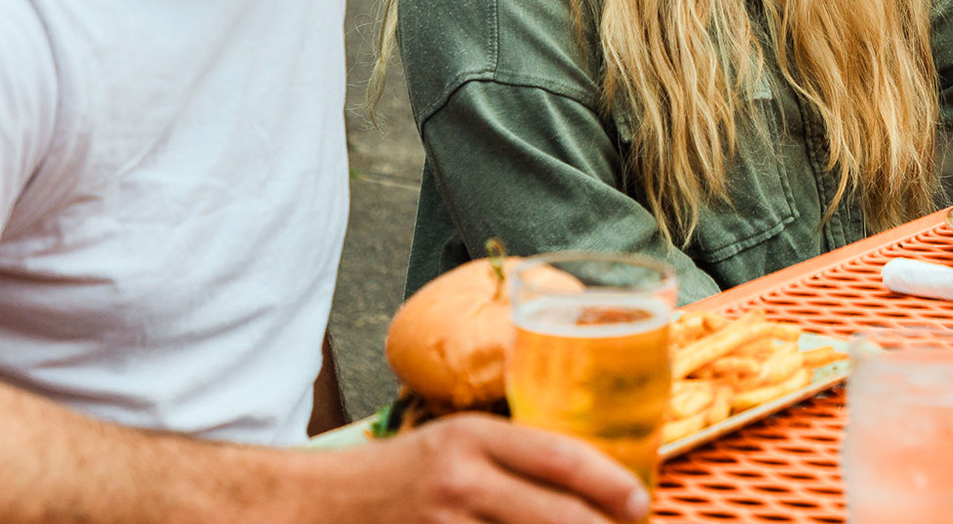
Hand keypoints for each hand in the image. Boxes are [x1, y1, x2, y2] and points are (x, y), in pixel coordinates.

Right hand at [313, 414, 649, 522]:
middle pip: (555, 514)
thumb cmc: (395, 476)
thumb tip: (588, 483)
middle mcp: (460, 479)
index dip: (608, 483)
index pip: (559, 457)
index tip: (639, 502)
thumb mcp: (453, 446)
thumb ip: (510, 459)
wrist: (313, 505)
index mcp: (472, 437)